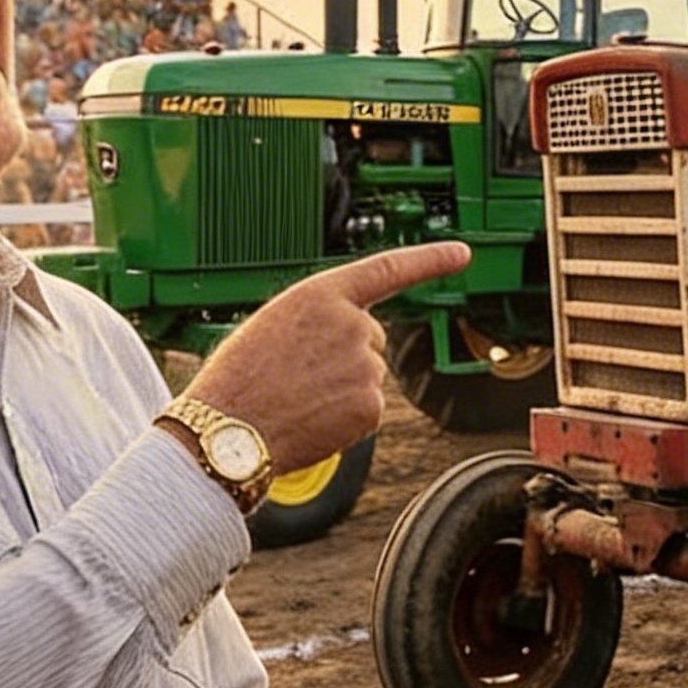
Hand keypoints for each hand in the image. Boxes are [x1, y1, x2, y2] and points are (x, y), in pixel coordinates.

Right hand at [187, 239, 471, 473]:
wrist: (226, 433)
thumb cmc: (239, 378)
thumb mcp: (275, 324)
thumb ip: (321, 318)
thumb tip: (354, 338)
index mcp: (321, 294)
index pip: (388, 268)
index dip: (430, 259)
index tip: (461, 254)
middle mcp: (352, 323)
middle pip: (370, 336)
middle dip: (343, 354)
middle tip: (296, 374)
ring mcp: (366, 365)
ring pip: (367, 375)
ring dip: (341, 387)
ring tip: (296, 397)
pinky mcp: (372, 406)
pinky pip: (367, 409)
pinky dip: (345, 418)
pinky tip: (312, 419)